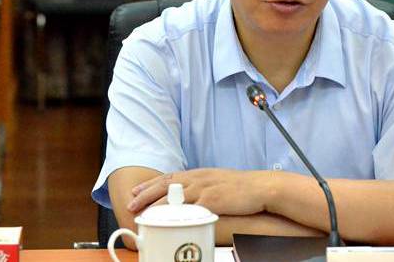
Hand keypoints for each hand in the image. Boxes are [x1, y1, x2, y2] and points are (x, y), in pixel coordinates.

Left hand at [127, 168, 274, 216]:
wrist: (261, 187)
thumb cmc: (243, 188)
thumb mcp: (219, 181)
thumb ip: (204, 185)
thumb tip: (193, 194)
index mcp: (201, 174)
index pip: (170, 177)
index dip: (152, 184)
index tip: (137, 190)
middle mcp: (199, 179)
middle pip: (166, 185)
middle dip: (146, 194)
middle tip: (131, 202)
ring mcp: (204, 189)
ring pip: (172, 196)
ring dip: (154, 205)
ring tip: (141, 213)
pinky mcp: (211, 201)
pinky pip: (188, 208)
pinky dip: (174, 213)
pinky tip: (164, 219)